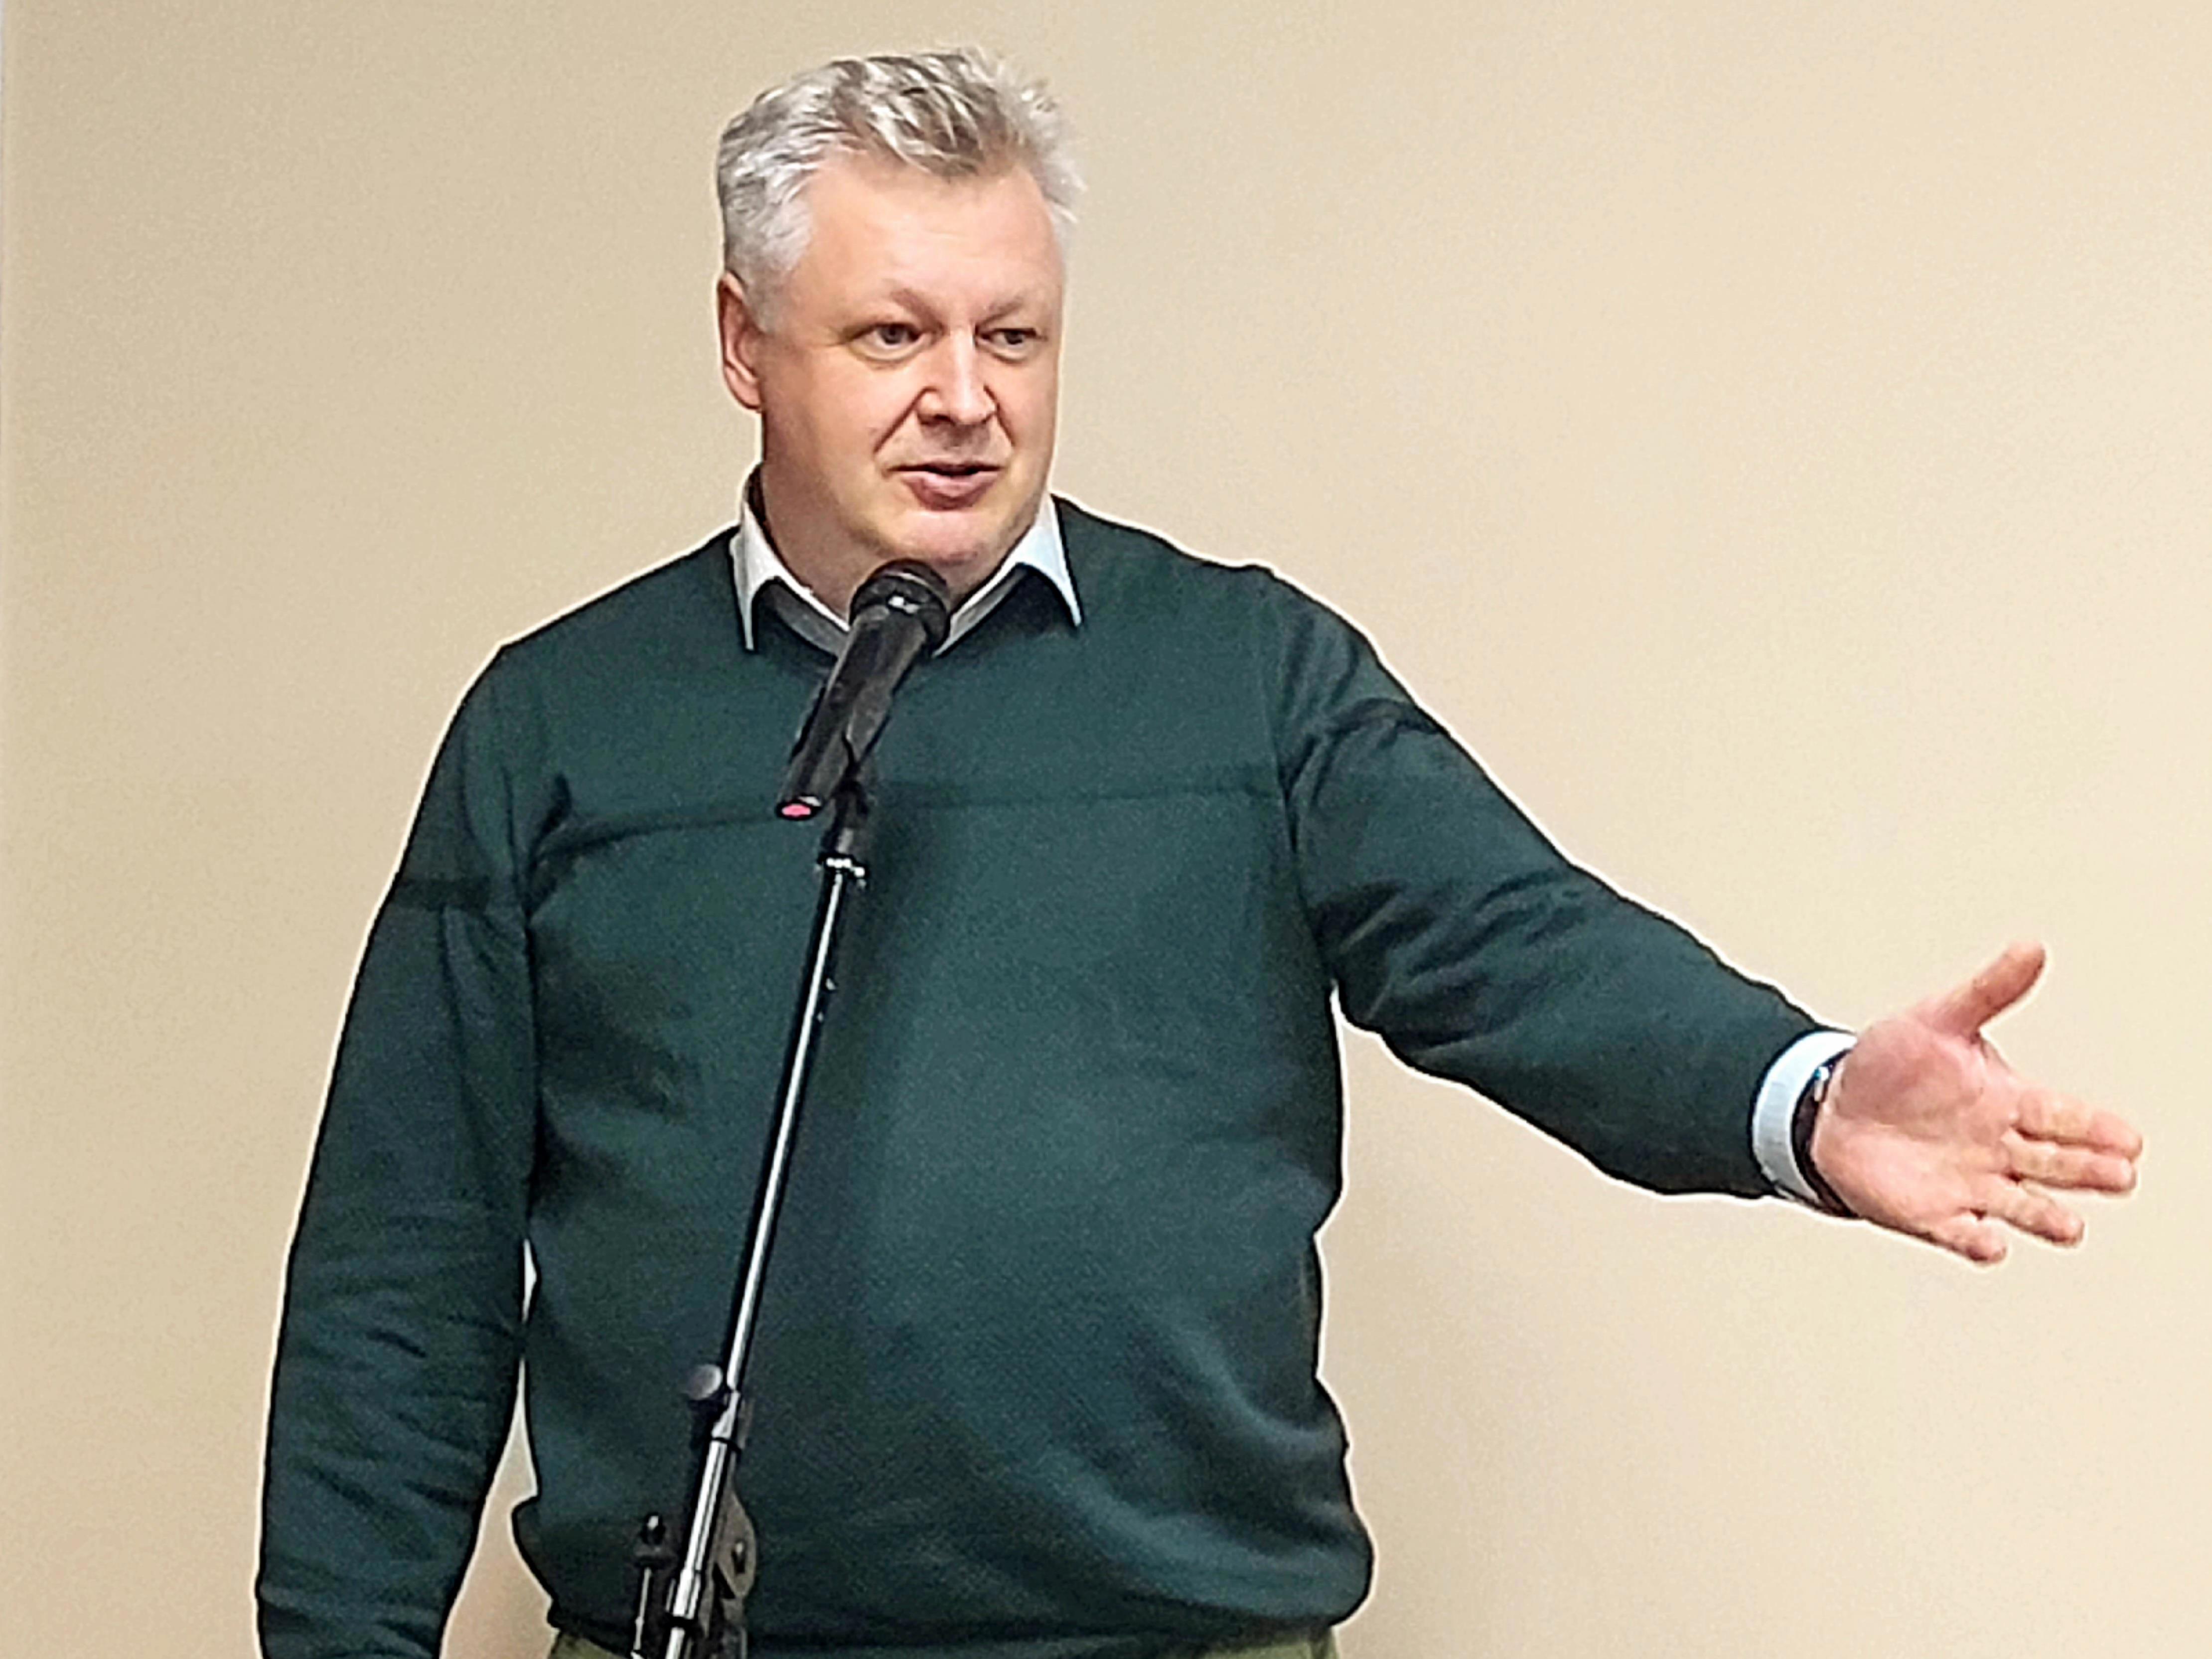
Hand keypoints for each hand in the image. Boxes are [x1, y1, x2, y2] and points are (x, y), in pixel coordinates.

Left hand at [1809, 942, 2141, 1264]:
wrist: (1831, 1110)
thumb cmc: (1890, 1067)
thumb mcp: (1936, 1019)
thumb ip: (1988, 990)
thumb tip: (2031, 947)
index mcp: (2007, 1102)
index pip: (2062, 1115)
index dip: (2095, 1127)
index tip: (2129, 1138)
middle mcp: (1998, 1148)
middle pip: (2056, 1163)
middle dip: (2088, 1171)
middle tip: (2119, 1175)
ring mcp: (1970, 1185)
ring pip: (2021, 1206)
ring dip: (2045, 1217)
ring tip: (2068, 1225)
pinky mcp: (1934, 1215)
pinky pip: (1961, 1233)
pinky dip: (1977, 1240)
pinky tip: (1991, 1243)